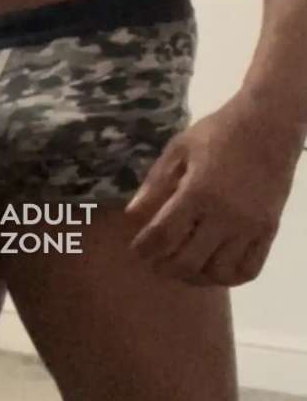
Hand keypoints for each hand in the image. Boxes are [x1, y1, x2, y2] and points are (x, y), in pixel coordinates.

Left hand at [125, 90, 302, 286]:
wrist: (271, 123)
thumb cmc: (218, 133)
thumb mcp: (179, 149)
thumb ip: (154, 183)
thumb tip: (130, 214)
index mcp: (198, 193)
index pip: (163, 236)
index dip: (144, 249)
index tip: (136, 251)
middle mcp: (225, 215)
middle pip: (187, 262)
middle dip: (163, 267)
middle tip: (154, 261)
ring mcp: (249, 226)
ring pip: (217, 273)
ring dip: (194, 276)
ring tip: (182, 266)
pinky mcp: (269, 230)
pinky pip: (248, 269)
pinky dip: (227, 276)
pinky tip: (212, 267)